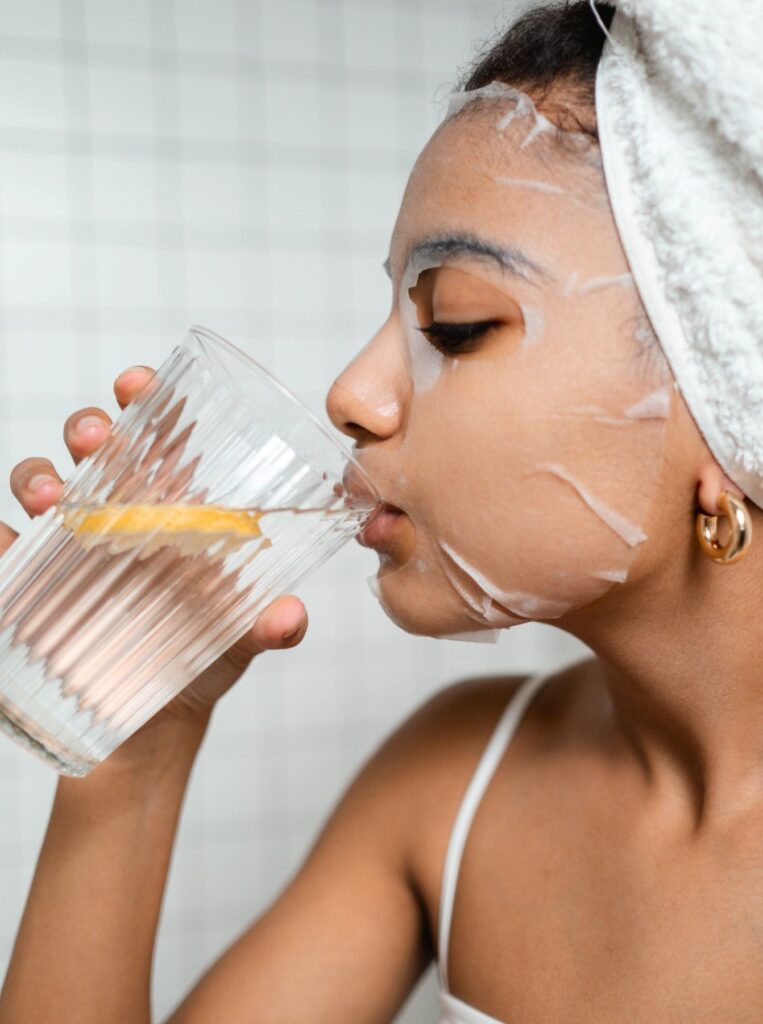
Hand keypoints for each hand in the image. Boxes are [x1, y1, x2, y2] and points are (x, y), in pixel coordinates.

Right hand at [1, 366, 307, 739]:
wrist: (153, 722)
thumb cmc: (199, 657)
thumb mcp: (237, 640)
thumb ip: (267, 627)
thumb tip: (289, 617)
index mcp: (171, 507)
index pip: (156, 436)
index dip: (144, 399)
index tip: (138, 384)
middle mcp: (116, 513)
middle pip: (93, 446)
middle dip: (90, 426)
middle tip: (99, 438)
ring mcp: (68, 544)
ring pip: (38, 480)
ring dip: (38, 474)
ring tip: (52, 497)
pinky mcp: (29, 583)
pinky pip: (1, 545)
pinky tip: (3, 542)